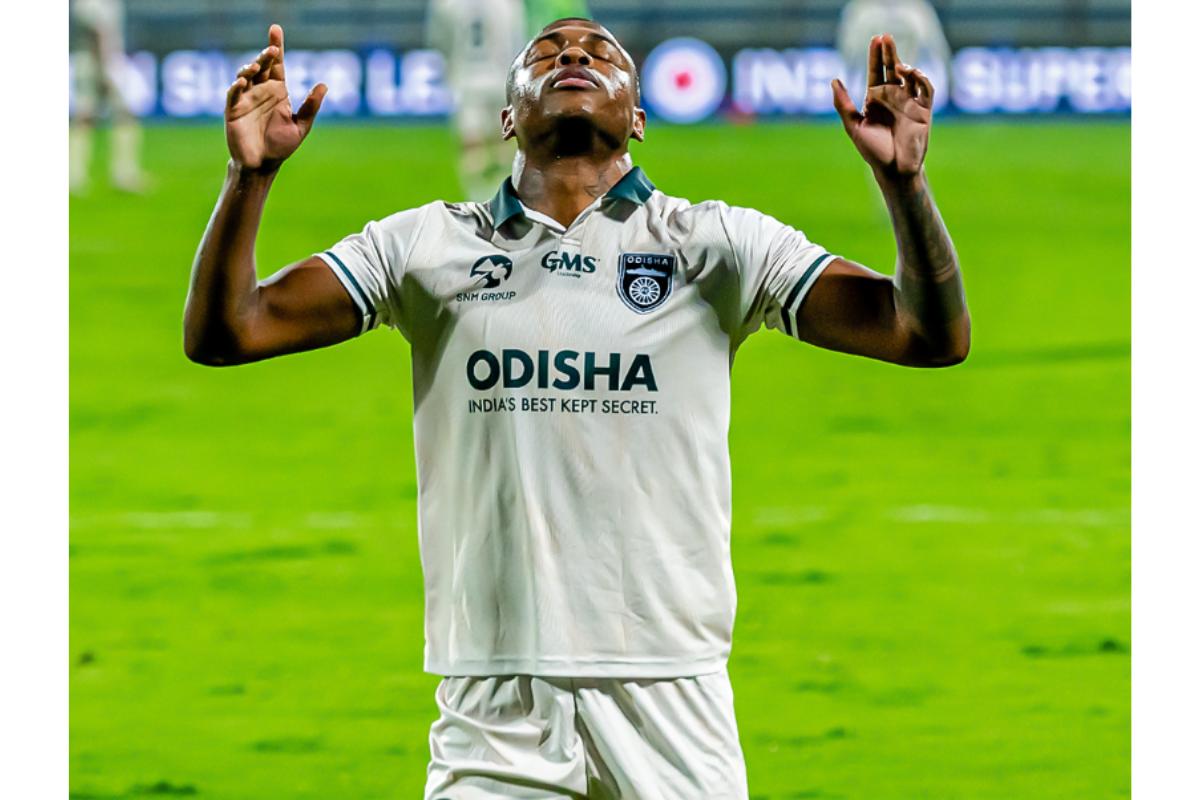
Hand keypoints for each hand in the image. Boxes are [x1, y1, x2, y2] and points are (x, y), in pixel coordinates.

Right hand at [225, 25, 326, 170]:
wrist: (263, 164)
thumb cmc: (281, 146)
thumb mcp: (301, 126)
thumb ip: (310, 107)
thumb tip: (324, 85)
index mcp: (277, 92)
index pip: (277, 65)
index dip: (276, 47)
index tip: (276, 29)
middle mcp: (261, 91)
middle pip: (262, 66)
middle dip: (265, 55)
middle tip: (273, 50)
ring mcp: (246, 99)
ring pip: (245, 76)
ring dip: (250, 68)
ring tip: (258, 65)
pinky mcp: (233, 110)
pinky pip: (233, 95)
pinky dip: (236, 87)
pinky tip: (242, 82)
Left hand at [831, 34, 933, 179]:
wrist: (894, 170)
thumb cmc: (873, 151)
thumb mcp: (854, 127)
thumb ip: (843, 105)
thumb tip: (834, 80)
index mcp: (876, 99)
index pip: (876, 71)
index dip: (875, 55)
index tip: (875, 39)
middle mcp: (893, 97)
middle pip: (892, 68)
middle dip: (890, 52)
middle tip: (886, 37)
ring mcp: (909, 102)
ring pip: (910, 75)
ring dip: (906, 66)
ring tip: (898, 65)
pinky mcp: (924, 110)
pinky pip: (926, 89)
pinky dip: (921, 79)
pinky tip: (912, 74)